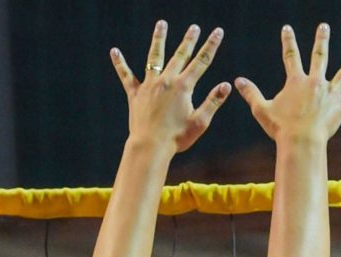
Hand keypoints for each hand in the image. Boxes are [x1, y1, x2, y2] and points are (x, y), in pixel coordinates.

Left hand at [111, 22, 230, 153]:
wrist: (150, 146)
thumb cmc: (177, 138)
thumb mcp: (200, 122)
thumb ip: (213, 101)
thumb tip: (226, 85)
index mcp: (184, 87)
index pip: (202, 61)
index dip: (211, 45)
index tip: (218, 31)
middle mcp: (167, 81)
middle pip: (180, 55)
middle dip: (189, 40)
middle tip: (194, 27)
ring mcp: (149, 86)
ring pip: (155, 57)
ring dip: (159, 39)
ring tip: (162, 24)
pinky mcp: (135, 94)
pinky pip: (126, 75)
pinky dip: (120, 63)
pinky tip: (114, 51)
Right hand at [234, 24, 340, 144]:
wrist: (301, 142)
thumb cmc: (280, 128)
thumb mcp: (261, 110)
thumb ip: (251, 93)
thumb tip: (236, 81)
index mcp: (297, 81)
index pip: (290, 56)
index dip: (288, 41)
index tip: (287, 28)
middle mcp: (316, 82)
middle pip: (320, 56)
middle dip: (321, 39)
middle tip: (324, 26)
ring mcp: (331, 93)